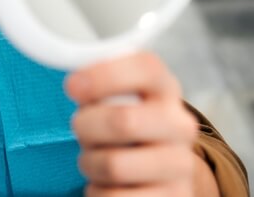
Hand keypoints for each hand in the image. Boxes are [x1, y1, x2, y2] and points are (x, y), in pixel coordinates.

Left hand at [65, 52, 212, 196]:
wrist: (161, 172)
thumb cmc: (126, 125)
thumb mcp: (118, 98)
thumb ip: (99, 86)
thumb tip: (76, 85)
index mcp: (165, 89)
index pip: (145, 69)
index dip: (103, 75)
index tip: (72, 86)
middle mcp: (180, 125)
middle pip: (122, 121)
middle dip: (86, 127)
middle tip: (81, 130)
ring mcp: (181, 165)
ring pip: (113, 165)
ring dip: (89, 163)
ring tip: (96, 159)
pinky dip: (98, 192)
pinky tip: (108, 184)